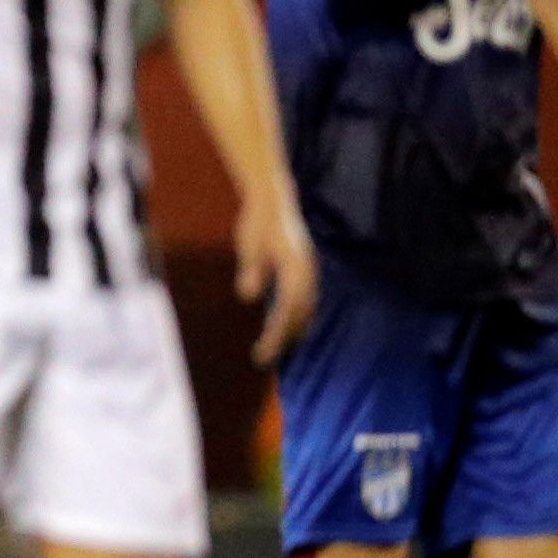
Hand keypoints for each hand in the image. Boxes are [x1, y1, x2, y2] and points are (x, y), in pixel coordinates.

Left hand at [235, 185, 316, 365]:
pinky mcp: (305, 270)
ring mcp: (309, 272)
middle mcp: (307, 274)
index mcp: (295, 271)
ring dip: (293, 329)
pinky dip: (297, 316)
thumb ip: (251, 271)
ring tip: (275, 348)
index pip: (286, 312)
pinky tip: (285, 324)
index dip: (275, 336)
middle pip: (299, 316)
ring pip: (306, 309)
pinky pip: (305, 300)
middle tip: (261, 357)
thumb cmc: (257, 223)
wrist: (272, 200)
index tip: (261, 354)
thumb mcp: (249, 246)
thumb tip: (248, 296)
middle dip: (283, 338)